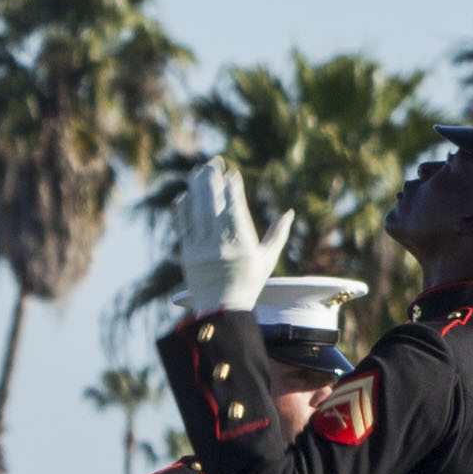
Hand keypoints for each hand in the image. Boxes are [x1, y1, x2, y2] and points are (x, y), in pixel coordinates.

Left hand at [172, 162, 283, 320]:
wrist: (222, 311)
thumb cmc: (249, 285)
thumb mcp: (267, 260)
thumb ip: (278, 234)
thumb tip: (289, 211)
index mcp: (241, 242)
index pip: (233, 205)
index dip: (232, 186)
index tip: (232, 173)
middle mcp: (219, 242)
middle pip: (212, 202)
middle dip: (212, 179)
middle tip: (213, 162)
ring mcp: (200, 247)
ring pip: (196, 210)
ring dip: (196, 187)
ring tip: (198, 171)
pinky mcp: (186, 253)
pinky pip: (183, 225)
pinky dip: (182, 208)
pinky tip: (185, 194)